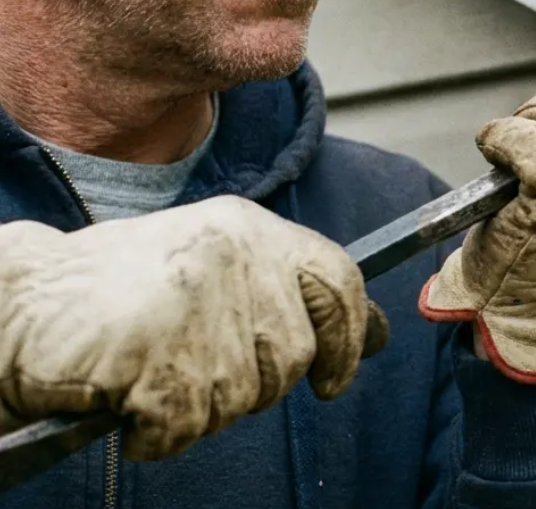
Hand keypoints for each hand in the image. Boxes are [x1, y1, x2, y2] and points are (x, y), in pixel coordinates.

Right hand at [0, 196, 372, 459]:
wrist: (16, 306)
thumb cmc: (115, 293)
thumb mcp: (212, 264)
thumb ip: (285, 291)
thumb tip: (374, 335)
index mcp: (247, 229)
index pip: (338, 281)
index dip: (349, 336)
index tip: (339, 377)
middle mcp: (233, 259)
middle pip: (293, 356)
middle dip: (251, 380)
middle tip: (191, 366)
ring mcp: (198, 309)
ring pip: (241, 397)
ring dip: (196, 405)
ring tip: (148, 370)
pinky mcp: (161, 361)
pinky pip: (185, 427)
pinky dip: (155, 432)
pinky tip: (123, 398)